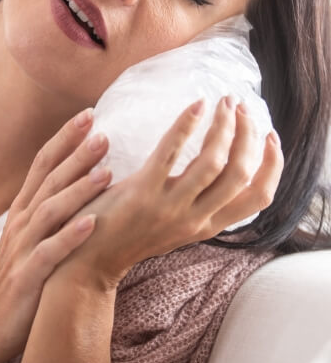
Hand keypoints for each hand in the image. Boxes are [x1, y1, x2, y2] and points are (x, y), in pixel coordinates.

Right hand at [0, 107, 110, 362]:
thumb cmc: (18, 277)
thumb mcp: (30, 236)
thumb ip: (49, 209)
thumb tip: (79, 180)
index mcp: (24, 210)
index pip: (43, 164)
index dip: (64, 138)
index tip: (88, 114)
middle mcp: (22, 223)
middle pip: (50, 180)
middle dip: (76, 155)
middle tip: (103, 132)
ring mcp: (23, 248)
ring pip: (51, 211)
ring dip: (78, 190)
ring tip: (106, 172)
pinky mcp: (27, 276)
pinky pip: (50, 253)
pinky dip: (70, 236)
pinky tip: (92, 223)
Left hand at [51, 97, 283, 289]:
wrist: (89, 260)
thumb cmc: (130, 234)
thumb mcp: (176, 225)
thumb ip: (198, 203)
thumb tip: (218, 166)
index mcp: (207, 225)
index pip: (259, 197)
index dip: (273, 164)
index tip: (271, 136)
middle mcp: (196, 219)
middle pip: (241, 174)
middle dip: (249, 136)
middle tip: (241, 107)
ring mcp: (171, 207)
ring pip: (214, 162)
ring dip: (224, 127)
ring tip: (223, 102)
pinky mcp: (143, 192)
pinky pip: (171, 152)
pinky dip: (187, 125)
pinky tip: (196, 106)